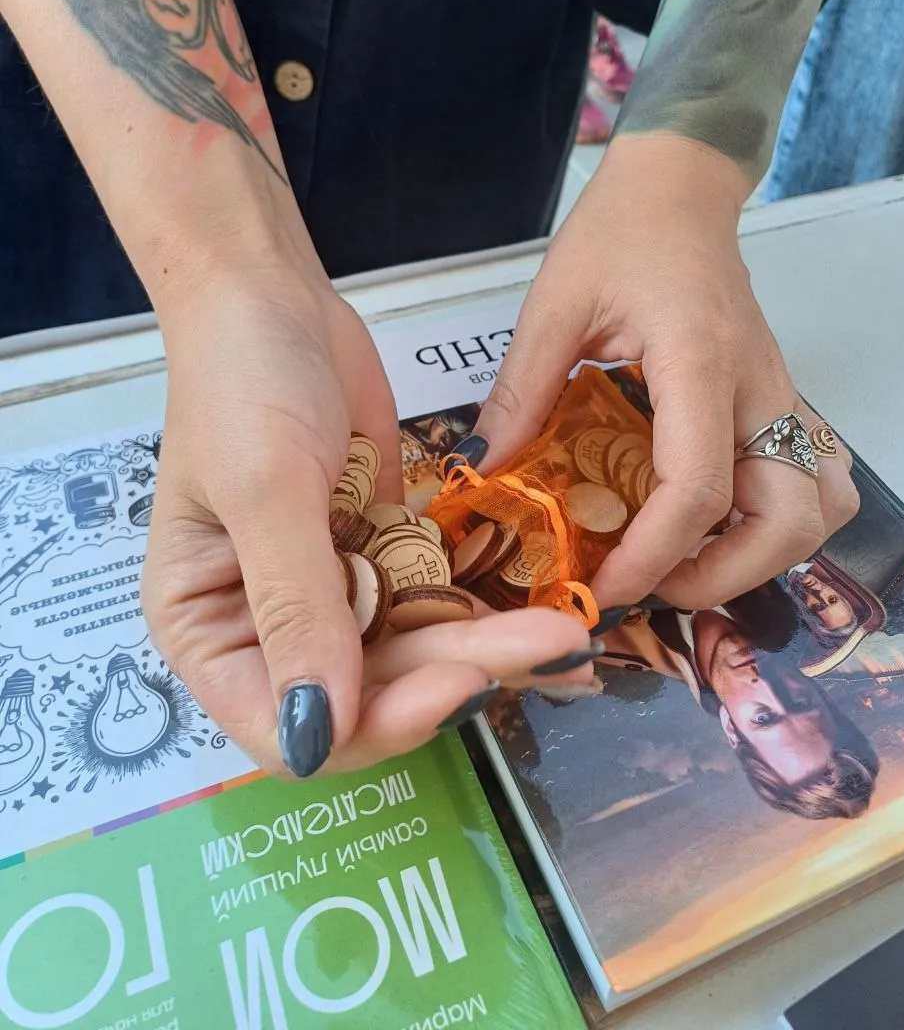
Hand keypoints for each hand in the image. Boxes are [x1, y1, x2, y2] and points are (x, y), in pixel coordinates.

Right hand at [141, 264, 591, 776]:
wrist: (276, 300)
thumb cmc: (242, 385)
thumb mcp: (265, 490)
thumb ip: (296, 606)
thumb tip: (320, 731)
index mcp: (209, 631)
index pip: (286, 730)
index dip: (371, 724)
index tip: (452, 684)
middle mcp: (269, 629)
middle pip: (370, 693)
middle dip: (458, 674)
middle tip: (549, 646)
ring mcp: (332, 593)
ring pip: (416, 654)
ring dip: (489, 647)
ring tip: (566, 634)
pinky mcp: (381, 557)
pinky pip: (438, 602)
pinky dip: (487, 608)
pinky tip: (544, 612)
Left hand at [470, 132, 859, 610]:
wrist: (680, 188)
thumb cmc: (619, 233)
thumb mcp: (554, 306)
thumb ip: (521, 391)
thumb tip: (482, 473)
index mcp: (699, 361)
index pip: (699, 486)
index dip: (655, 555)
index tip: (606, 587)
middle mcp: (757, 388)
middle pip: (792, 518)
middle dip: (727, 577)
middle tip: (656, 585)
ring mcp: (779, 396)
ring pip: (823, 507)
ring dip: (765, 556)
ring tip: (689, 562)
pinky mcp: (779, 400)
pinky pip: (814, 478)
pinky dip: (779, 521)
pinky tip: (722, 522)